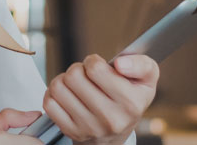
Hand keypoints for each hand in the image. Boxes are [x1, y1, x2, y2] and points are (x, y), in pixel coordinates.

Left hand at [43, 54, 159, 144]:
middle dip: (78, 69)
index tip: (97, 66)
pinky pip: (49, 103)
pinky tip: (66, 94)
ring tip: (76, 84)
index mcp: (130, 103)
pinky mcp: (71, 131)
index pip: (95, 69)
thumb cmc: (129, 100)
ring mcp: (89, 127)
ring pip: (58, 87)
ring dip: (64, 80)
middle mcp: (110, 118)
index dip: (93, 61)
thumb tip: (120, 63)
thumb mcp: (147, 80)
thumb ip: (142, 64)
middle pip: (74, 76)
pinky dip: (54, 93)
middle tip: (85, 75)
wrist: (116, 134)